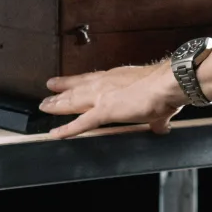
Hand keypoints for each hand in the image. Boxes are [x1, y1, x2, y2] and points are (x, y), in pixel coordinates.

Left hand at [41, 61, 184, 138]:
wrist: (166, 84)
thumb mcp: (159, 104)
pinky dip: (67, 129)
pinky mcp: (103, 111)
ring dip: (58, 104)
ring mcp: (102, 96)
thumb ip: (157, 118)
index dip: (78, 81)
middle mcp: (106, 83)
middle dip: (61, 91)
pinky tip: (55, 133)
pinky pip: (80, 123)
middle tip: (47, 92)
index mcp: (118, 78)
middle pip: (78, 87)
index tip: (67, 82)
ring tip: (44, 106)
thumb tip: (162, 126)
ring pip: (73, 101)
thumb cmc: (165, 88)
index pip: (92, 79)